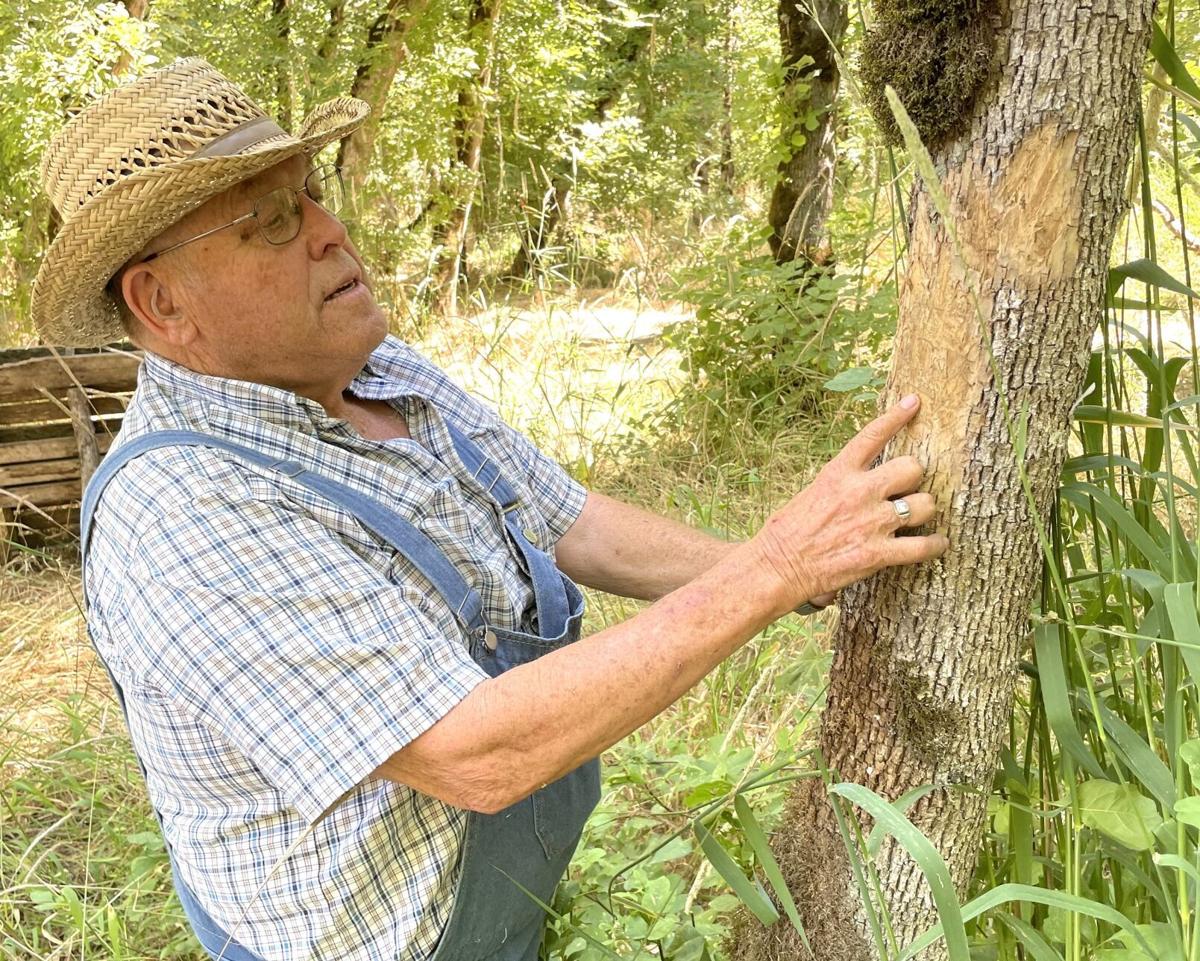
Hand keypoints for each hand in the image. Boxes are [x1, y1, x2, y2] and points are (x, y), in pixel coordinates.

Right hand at [751, 394, 948, 615]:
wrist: (776, 567)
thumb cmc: (785, 533)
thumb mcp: (810, 494)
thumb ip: (839, 486)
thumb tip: (857, 485)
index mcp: (838, 473)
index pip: (873, 435)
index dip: (897, 416)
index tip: (914, 402)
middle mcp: (859, 492)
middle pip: (912, 468)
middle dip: (913, 479)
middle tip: (907, 489)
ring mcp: (872, 522)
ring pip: (924, 505)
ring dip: (924, 511)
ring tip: (919, 518)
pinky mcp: (878, 554)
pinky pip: (923, 546)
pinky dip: (935, 546)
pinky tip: (937, 544)